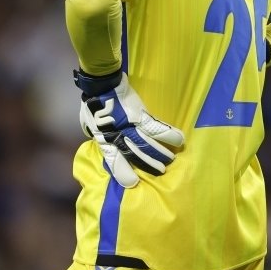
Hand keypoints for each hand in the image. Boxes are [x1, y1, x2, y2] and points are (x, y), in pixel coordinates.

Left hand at [75, 69, 184, 187]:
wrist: (101, 86)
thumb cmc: (92, 105)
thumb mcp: (90, 125)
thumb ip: (98, 135)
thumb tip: (102, 140)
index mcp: (105, 141)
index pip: (114, 160)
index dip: (123, 172)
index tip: (132, 183)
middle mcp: (120, 137)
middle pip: (136, 154)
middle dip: (149, 164)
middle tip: (161, 172)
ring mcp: (132, 127)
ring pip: (149, 143)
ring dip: (161, 153)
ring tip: (170, 161)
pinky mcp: (142, 115)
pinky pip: (158, 127)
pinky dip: (170, 134)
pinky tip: (180, 141)